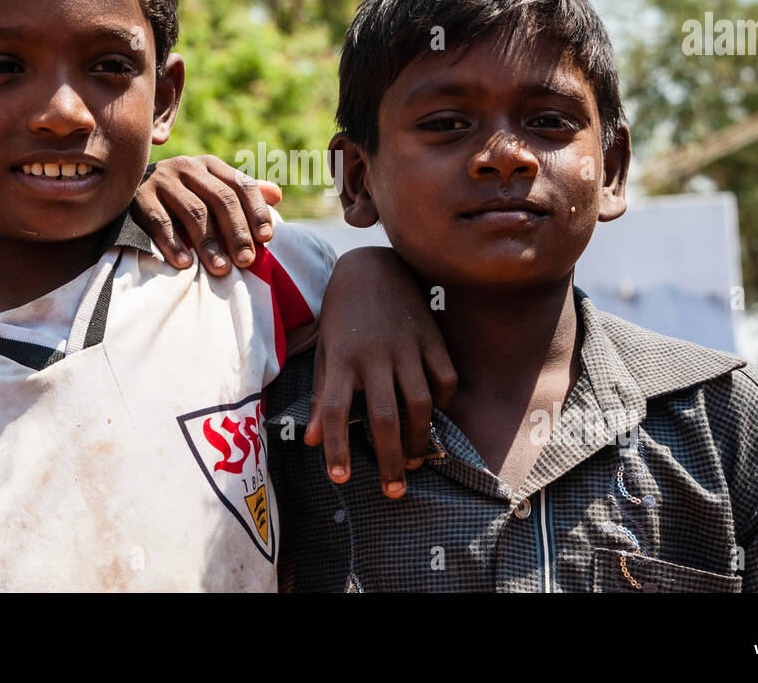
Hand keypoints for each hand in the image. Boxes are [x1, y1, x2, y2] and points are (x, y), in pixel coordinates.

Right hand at [132, 154, 282, 275]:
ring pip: (194, 211)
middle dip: (237, 232)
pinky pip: (160, 221)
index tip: (267, 238)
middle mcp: (188, 167)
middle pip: (221, 199)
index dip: (256, 211)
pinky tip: (185, 263)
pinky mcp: (139, 197)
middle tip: (247, 260)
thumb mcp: (209, 189)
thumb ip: (241, 193)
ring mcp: (163, 179)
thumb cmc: (180, 196)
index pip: (241, 184)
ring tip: (221, 268)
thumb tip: (277, 195)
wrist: (125, 189)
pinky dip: (173, 243)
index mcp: (210, 165)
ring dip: (210, 243)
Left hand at [304, 247, 457, 497]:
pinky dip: (444, 401)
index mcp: (341, 358)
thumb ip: (320, 395)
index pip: (332, 410)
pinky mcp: (431, 336)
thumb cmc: (341, 316)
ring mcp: (406, 345)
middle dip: (389, 459)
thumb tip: (313, 443)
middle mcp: (374, 354)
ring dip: (419, 438)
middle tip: (393, 491)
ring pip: (420, 402)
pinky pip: (445, 377)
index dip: (335, 447)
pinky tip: (434, 417)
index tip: (339, 478)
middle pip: (384, 416)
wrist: (371, 267)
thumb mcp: (324, 351)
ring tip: (414, 461)